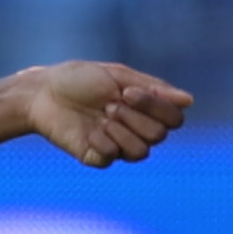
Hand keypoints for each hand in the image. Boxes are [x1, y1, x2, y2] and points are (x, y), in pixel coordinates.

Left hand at [19, 62, 193, 169]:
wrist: (42, 92)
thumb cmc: (79, 79)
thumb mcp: (117, 76)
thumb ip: (153, 89)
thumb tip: (189, 100)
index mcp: (144, 109)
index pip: (174, 120)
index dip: (157, 107)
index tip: (128, 92)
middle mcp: (134, 130)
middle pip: (159, 136)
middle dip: (135, 117)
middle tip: (109, 105)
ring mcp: (116, 145)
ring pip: (140, 153)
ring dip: (121, 131)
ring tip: (101, 117)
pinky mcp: (95, 157)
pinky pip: (111, 157)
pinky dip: (101, 142)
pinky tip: (88, 131)